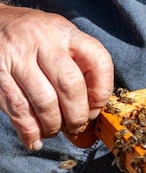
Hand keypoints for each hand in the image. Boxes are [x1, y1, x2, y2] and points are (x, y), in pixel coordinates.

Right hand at [0, 3, 113, 149]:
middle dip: (77, 115)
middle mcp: (43, 41)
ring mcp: (17, 56)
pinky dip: (29, 130)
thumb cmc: (35, 41)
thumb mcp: (61, 44)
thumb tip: (87, 137)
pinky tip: (35, 139)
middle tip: (75, 126)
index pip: (99, 61)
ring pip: (44, 101)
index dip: (102, 92)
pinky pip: (18, 109)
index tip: (96, 108)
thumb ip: (79, 79)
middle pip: (70, 86)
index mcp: (66, 33)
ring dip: (53, 125)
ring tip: (54, 130)